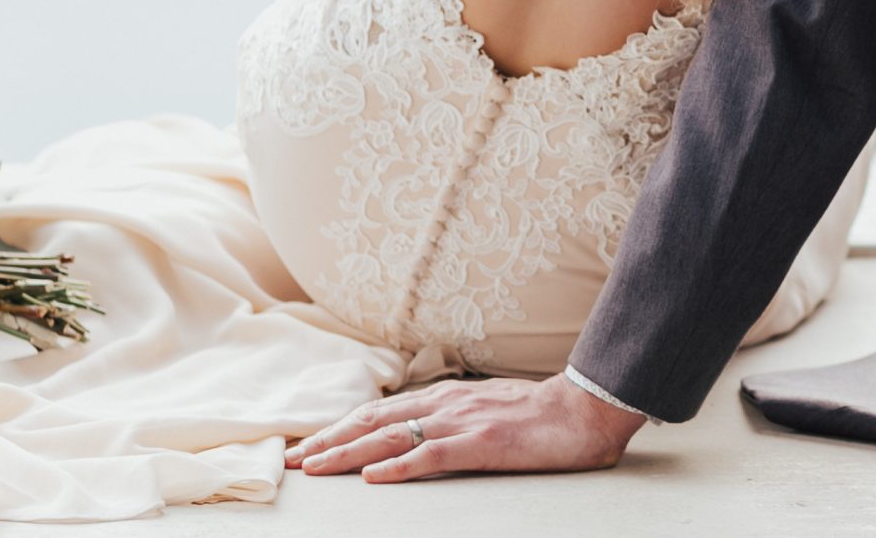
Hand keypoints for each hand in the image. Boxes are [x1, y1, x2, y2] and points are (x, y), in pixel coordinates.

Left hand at [289, 373, 646, 482]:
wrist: (581, 408)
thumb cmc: (538, 415)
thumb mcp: (484, 409)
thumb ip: (451, 417)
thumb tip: (419, 432)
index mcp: (445, 397)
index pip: (379, 412)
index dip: (341, 429)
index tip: (309, 446)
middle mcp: (444, 404)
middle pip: (373, 422)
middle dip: (329, 441)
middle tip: (293, 459)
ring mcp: (461, 422)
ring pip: (391, 436)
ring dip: (348, 453)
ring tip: (316, 467)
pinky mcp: (481, 443)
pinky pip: (432, 454)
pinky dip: (399, 466)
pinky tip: (375, 477)